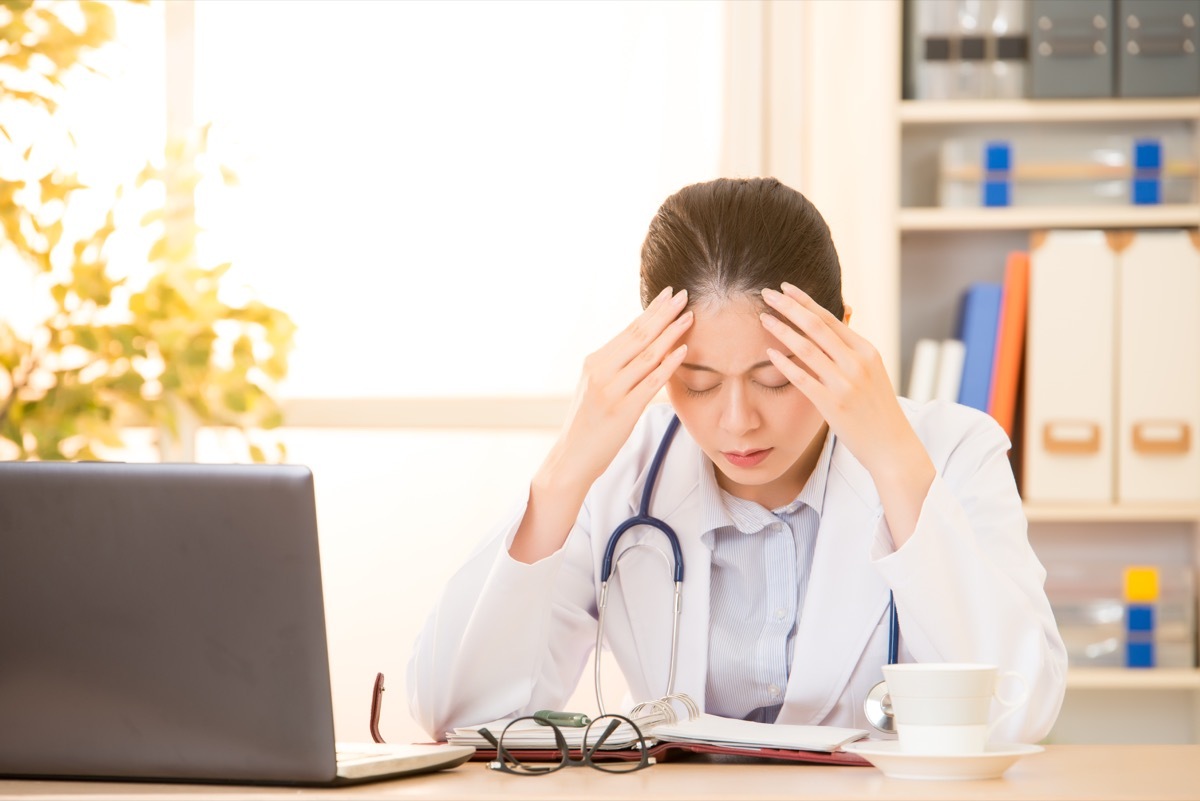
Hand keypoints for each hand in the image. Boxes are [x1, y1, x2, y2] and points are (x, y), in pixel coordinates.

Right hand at [511, 287, 691, 562]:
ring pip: (646, 355)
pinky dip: (667, 365)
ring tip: (690, 317)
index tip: (670, 295)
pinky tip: (682, 351)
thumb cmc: (588, 425)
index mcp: (594, 362)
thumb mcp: (597, 389)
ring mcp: (610, 391)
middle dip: (664, 313)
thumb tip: (642, 346)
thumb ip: (616, 368)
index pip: (629, 330)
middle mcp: (600, 371)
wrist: (570, 460)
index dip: (652, 311)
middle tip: (684, 295)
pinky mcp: (621, 411)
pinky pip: (649, 383)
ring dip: (671, 334)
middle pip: (638, 336)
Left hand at [759, 283, 933, 545]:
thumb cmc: (878, 410)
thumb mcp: (872, 373)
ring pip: (806, 348)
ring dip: (781, 330)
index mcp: (867, 351)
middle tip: (767, 293)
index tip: (786, 288)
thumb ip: (852, 352)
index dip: (805, 301)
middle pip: (816, 325)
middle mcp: (857, 362)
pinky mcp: (832, 405)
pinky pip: (802, 378)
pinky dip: (784, 363)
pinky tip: (768, 353)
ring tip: (762, 318)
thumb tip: (835, 328)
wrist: (892, 446)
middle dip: (789, 306)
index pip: (830, 318)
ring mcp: (845, 383)